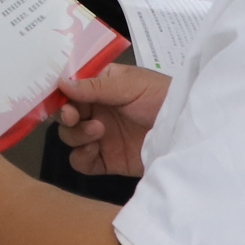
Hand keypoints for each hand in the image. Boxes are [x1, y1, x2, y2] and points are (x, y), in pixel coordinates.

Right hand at [54, 63, 172, 177]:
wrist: (186, 132)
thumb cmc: (162, 97)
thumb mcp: (130, 85)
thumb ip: (95, 87)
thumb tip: (61, 82)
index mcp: (102, 87)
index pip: (71, 88)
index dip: (60, 93)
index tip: (58, 97)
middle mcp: (98, 110)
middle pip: (65, 114)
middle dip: (65, 115)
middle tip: (74, 116)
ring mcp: (101, 136)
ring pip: (70, 137)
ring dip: (77, 134)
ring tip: (99, 131)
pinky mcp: (107, 160)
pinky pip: (81, 162)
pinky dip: (81, 157)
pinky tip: (94, 151)